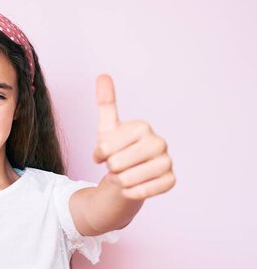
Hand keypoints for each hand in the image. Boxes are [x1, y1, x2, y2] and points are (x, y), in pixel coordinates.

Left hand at [92, 74, 175, 199]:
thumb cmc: (116, 150)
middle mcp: (159, 142)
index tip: (101, 154)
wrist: (127, 175)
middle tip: (115, 166)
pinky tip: (132, 186)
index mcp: (142, 126)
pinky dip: (131, 192)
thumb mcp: (106, 129)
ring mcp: (167, 162)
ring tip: (123, 175)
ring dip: (119, 182)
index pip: (107, 147)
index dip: (99, 155)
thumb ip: (105, 103)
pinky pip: (143, 192)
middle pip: (117, 164)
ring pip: (129, 179)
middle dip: (110, 169)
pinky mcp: (171, 181)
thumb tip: (103, 75)